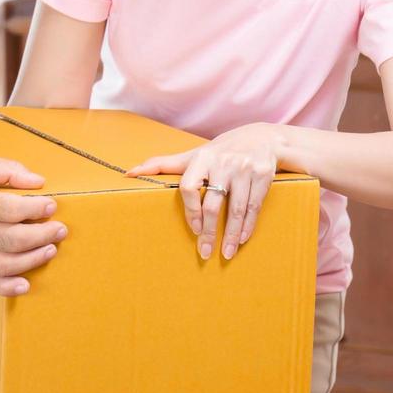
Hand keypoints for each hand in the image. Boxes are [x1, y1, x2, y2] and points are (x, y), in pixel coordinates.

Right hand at [0, 155, 66, 296]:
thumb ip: (8, 170)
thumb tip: (38, 182)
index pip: (9, 210)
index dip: (35, 209)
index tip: (51, 205)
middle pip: (12, 239)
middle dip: (42, 235)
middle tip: (60, 229)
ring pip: (5, 263)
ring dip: (33, 259)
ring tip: (51, 249)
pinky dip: (7, 288)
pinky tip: (25, 285)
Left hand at [126, 123, 282, 261]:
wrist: (262, 138)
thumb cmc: (220, 151)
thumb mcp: (194, 155)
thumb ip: (164, 165)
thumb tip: (129, 173)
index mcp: (202, 158)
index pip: (188, 186)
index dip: (189, 210)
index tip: (193, 230)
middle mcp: (222, 163)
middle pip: (213, 202)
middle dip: (209, 231)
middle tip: (204, 253)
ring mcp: (243, 169)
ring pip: (236, 208)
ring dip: (231, 234)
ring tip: (225, 254)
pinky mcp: (263, 175)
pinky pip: (254, 206)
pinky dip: (248, 225)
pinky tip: (242, 240)